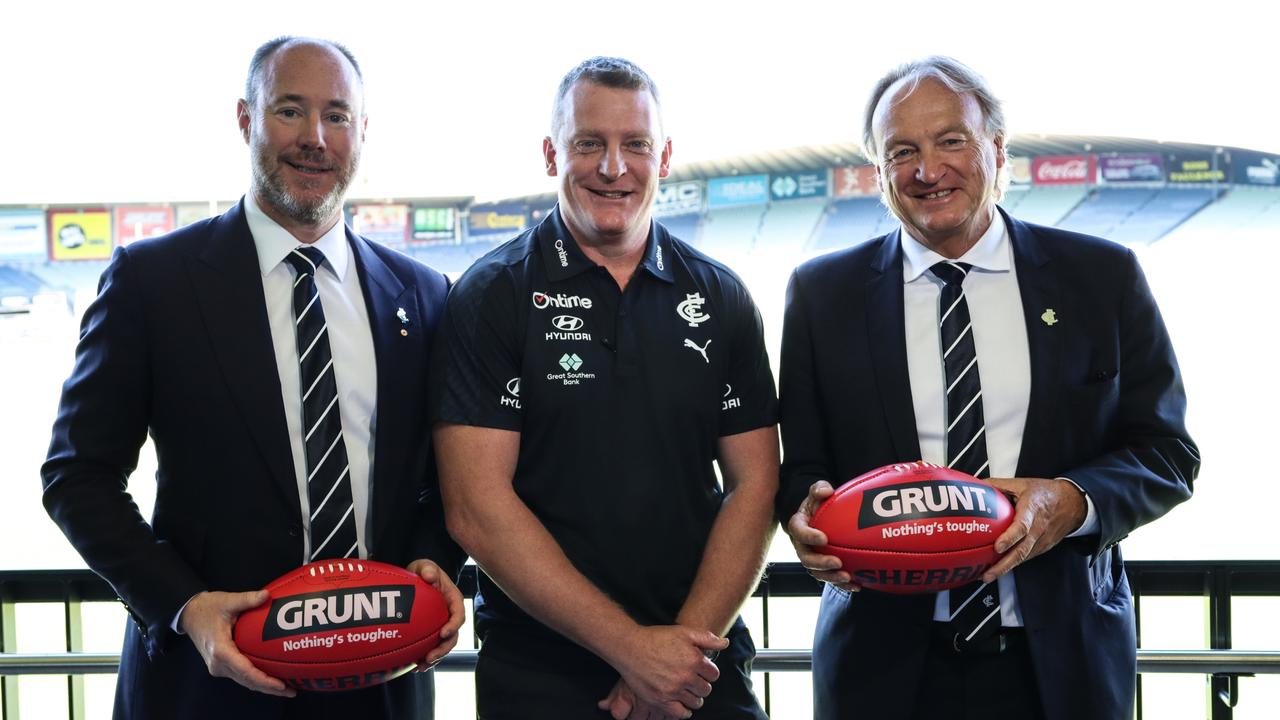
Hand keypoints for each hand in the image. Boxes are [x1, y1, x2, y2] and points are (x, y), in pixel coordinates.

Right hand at [180, 590, 294, 696]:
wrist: (189, 614)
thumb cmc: (207, 608)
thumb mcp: (227, 601)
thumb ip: (247, 599)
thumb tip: (266, 595)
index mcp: (220, 650)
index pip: (245, 670)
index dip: (263, 680)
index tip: (280, 685)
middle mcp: (218, 663)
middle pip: (247, 681)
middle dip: (269, 688)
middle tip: (291, 691)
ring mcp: (218, 666)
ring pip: (244, 681)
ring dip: (263, 686)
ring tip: (286, 688)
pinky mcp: (220, 665)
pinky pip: (241, 675)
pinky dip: (256, 679)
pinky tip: (271, 679)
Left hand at [406, 558, 464, 667]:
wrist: (416, 580)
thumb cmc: (423, 572)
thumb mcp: (424, 566)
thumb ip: (427, 569)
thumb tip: (430, 576)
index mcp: (453, 600)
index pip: (459, 614)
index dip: (454, 625)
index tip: (443, 633)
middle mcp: (450, 615)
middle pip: (453, 636)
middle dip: (443, 649)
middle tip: (429, 657)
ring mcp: (442, 625)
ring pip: (443, 646)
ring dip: (435, 658)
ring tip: (421, 667)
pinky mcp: (432, 633)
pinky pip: (432, 648)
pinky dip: (425, 658)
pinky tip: (414, 666)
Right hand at [610, 625, 724, 718]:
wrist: (630, 647)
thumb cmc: (657, 637)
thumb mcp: (684, 632)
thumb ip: (707, 638)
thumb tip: (725, 643)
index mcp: (694, 660)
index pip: (714, 674)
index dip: (708, 671)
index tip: (701, 670)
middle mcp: (685, 677)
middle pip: (706, 689)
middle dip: (702, 684)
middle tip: (693, 680)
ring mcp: (673, 690)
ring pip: (695, 702)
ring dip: (694, 697)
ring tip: (687, 690)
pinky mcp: (660, 700)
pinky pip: (680, 713)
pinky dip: (684, 711)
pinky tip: (682, 705)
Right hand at [785, 480, 858, 590]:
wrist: (818, 517)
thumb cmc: (817, 503)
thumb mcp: (817, 492)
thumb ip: (819, 489)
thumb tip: (826, 491)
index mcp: (798, 526)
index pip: (799, 532)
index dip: (809, 536)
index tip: (824, 538)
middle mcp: (801, 545)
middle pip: (806, 558)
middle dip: (821, 563)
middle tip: (837, 562)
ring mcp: (811, 558)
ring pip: (817, 572)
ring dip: (831, 577)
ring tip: (847, 577)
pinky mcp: (822, 568)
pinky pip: (830, 578)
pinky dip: (843, 584)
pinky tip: (857, 585)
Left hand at [983, 477, 1087, 581]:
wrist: (1071, 503)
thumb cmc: (1045, 493)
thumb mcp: (1021, 484)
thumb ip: (998, 485)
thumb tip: (977, 484)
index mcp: (1032, 509)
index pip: (1022, 526)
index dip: (1010, 538)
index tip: (997, 547)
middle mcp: (1038, 528)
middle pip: (1021, 550)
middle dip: (1003, 565)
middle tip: (987, 574)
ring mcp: (1041, 540)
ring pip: (1023, 558)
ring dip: (1005, 569)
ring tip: (987, 576)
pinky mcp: (1042, 548)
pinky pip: (1025, 558)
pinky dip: (1011, 565)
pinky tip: (997, 569)